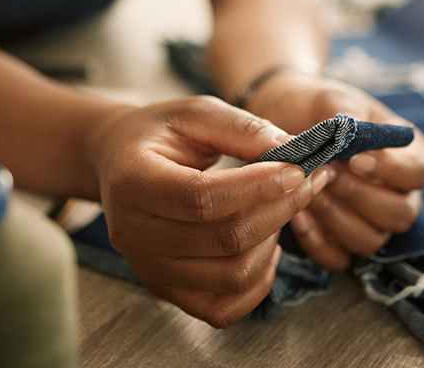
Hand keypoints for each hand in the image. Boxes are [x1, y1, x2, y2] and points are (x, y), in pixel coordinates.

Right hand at [85, 96, 329, 327]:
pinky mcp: (165, 290)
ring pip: (232, 276)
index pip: (202, 198)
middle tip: (306, 183)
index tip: (296, 169)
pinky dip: (257, 283)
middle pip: (224, 239)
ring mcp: (148, 269)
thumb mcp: (195, 113)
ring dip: (272, 242)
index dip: (257, 187)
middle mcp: (134, 234)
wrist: (117, 162)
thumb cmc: (158, 134)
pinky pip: (222, 309)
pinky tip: (265, 247)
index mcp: (133, 182)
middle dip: (279, 210)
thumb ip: (242, 128)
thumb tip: (291, 149)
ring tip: (279, 209)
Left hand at [246, 73, 423, 271]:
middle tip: (326, 173)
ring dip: (337, 218)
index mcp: (407, 156)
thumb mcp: (333, 102)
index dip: (390, 170)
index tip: (356, 159)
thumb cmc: (317, 109)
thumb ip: (348, 117)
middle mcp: (398, 195)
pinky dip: (318, 242)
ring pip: (370, 241)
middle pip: (400, 215)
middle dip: (359, 196)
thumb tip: (352, 134)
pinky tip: (299, 215)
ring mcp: (372, 223)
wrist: (282, 120)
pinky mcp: (341, 243)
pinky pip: (339, 259)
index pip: (417, 173)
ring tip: (309, 189)